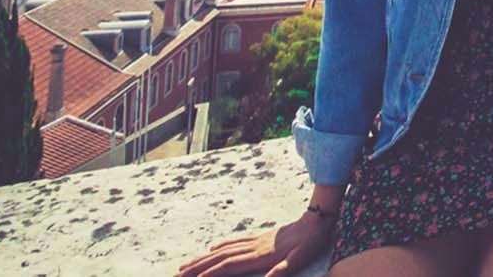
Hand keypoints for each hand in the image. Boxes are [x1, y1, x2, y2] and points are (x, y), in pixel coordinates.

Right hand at [174, 211, 333, 276]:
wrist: (317, 221)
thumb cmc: (310, 244)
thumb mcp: (299, 260)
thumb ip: (281, 270)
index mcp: (259, 256)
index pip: (228, 266)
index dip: (209, 273)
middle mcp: (253, 248)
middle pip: (218, 258)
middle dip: (196, 268)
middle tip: (175, 274)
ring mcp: (255, 241)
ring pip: (223, 250)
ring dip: (202, 258)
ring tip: (184, 265)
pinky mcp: (261, 237)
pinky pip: (235, 242)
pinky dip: (221, 247)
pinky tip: (212, 248)